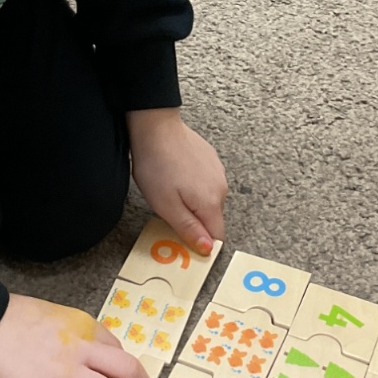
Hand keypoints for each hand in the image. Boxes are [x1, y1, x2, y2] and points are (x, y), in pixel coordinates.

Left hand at [127, 107, 227, 255]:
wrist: (156, 127)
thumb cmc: (157, 166)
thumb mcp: (166, 206)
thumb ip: (189, 230)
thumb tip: (208, 249)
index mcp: (211, 202)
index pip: (217, 236)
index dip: (201, 242)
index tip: (182, 236)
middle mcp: (221, 188)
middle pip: (212, 218)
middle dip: (193, 220)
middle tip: (168, 208)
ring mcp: (217, 171)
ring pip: (208, 200)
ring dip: (192, 202)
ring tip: (169, 188)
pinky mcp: (211, 159)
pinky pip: (206, 182)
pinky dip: (193, 185)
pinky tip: (175, 174)